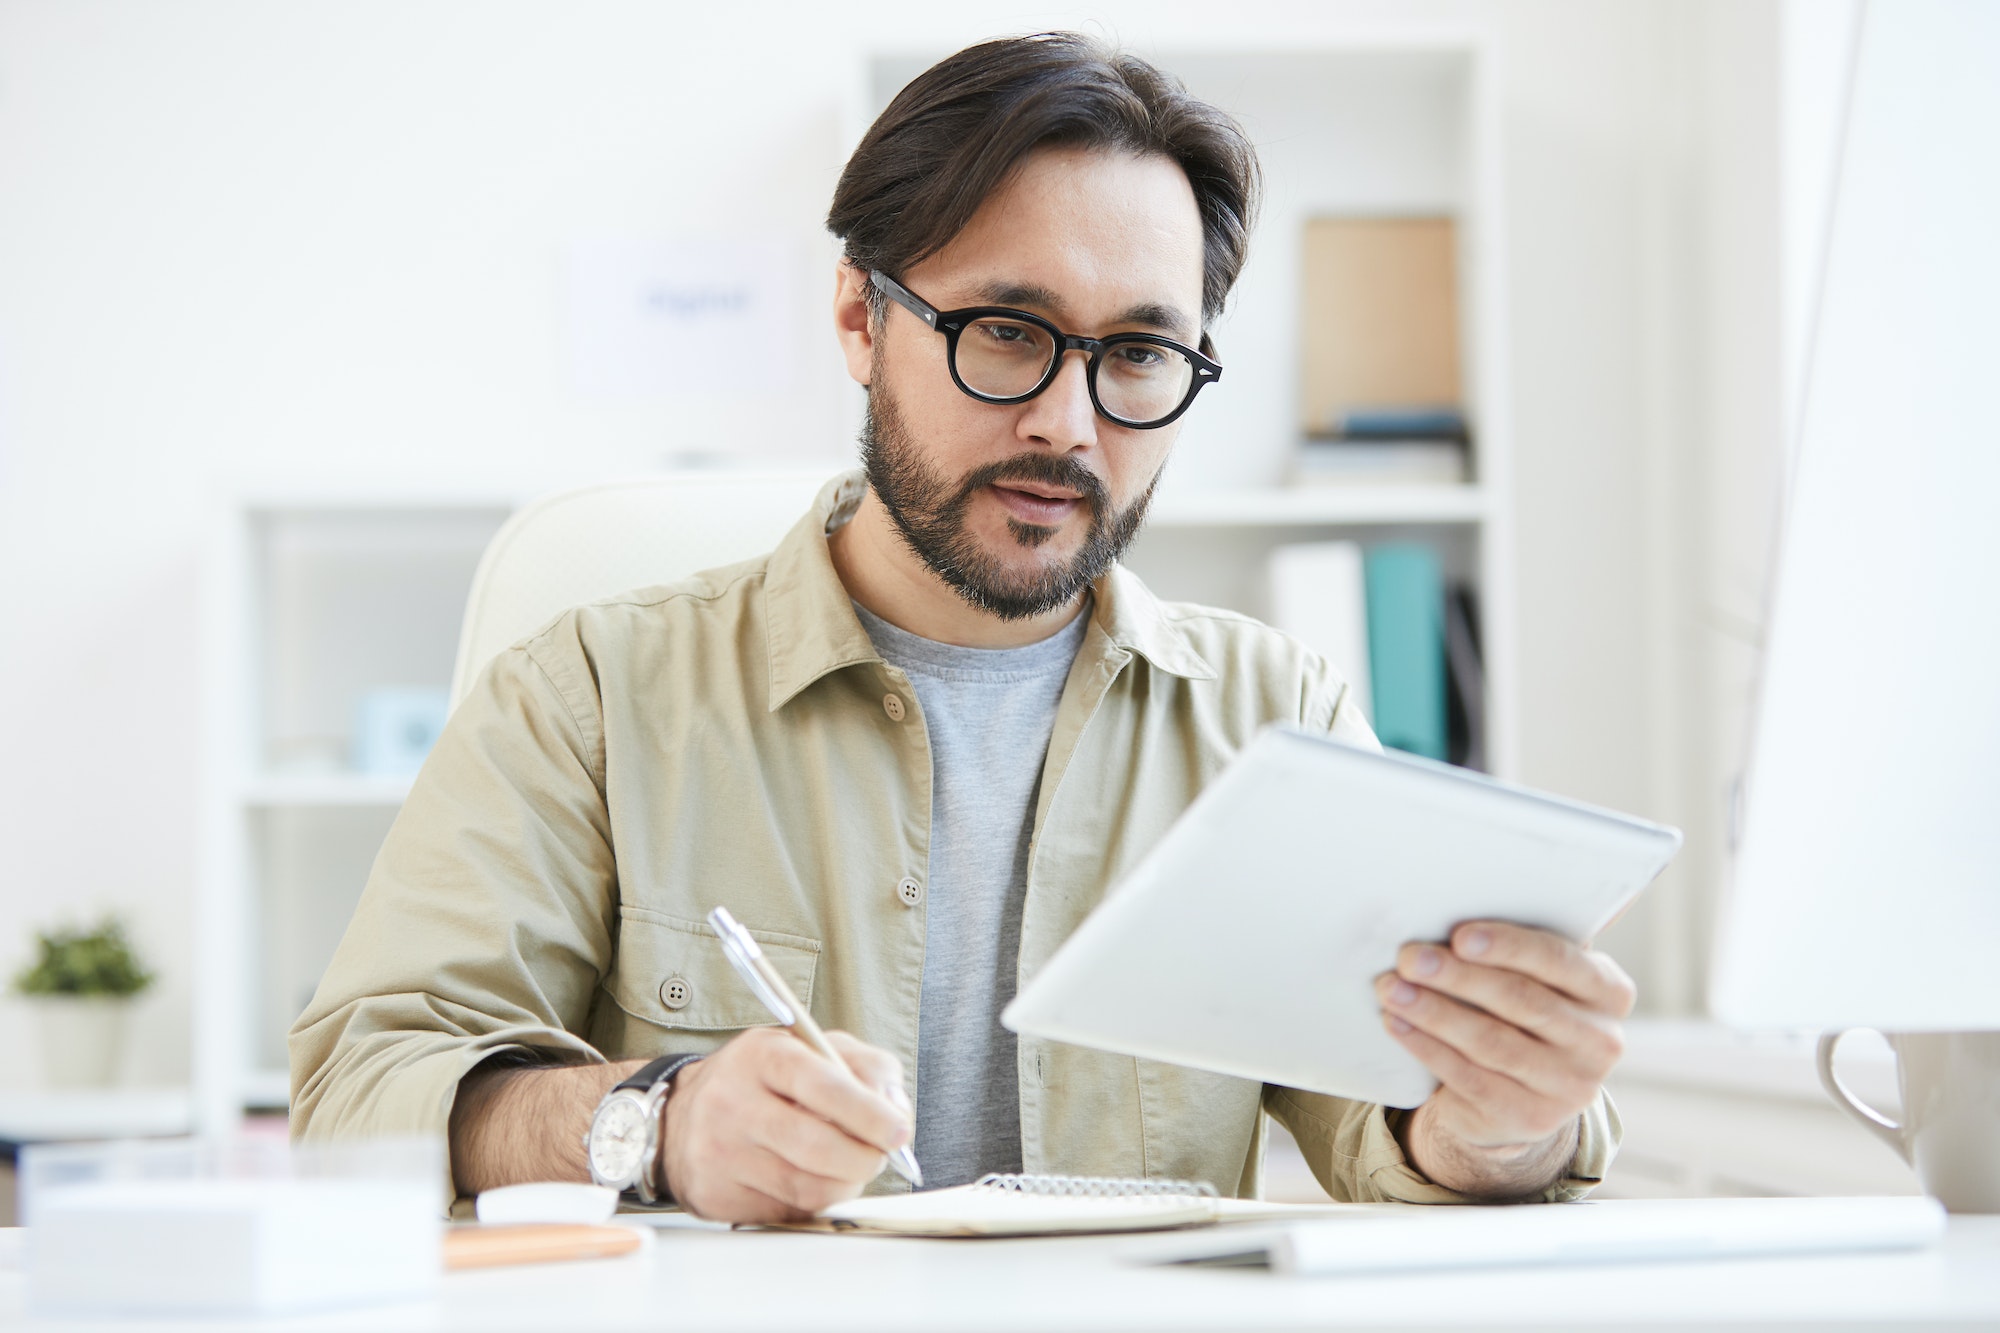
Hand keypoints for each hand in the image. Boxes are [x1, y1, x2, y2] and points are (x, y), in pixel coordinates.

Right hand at [660, 1026, 912, 1222]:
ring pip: (806, 1188)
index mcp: (763, 1055)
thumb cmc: (765, 1080)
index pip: (824, 1086)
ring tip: (849, 1167)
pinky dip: (812, 1203)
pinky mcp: (716, 1195)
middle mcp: (733, 1102)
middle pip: (817, 1146)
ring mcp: (719, 1152)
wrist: (684, 1117)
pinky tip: (810, 1180)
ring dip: (844, 1184)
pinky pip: (785, 1213)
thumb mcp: (813, 1050)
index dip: (870, 1113)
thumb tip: (896, 1110)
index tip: (899, 1131)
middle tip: (880, 1156)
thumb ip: (867, 1067)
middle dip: (864, 1159)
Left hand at [1375, 921, 1634, 1196]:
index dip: (1509, 947)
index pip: (1560, 961)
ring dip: (1433, 1011)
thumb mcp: (1538, 979)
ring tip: (1392, 988)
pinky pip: (1470, 1077)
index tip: (1459, 936)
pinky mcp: (1530, 1117)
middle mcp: (1601, 1042)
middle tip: (1410, 957)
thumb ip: (1517, 951)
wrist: (1524, 1093)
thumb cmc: (1524, 1011)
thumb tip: (1447, 919)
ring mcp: (1570, 1086)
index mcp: (1610, 992)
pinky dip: (1428, 1047)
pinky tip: (1397, 1024)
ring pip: (1491, 1041)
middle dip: (1459, 976)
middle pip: (1521, 1000)